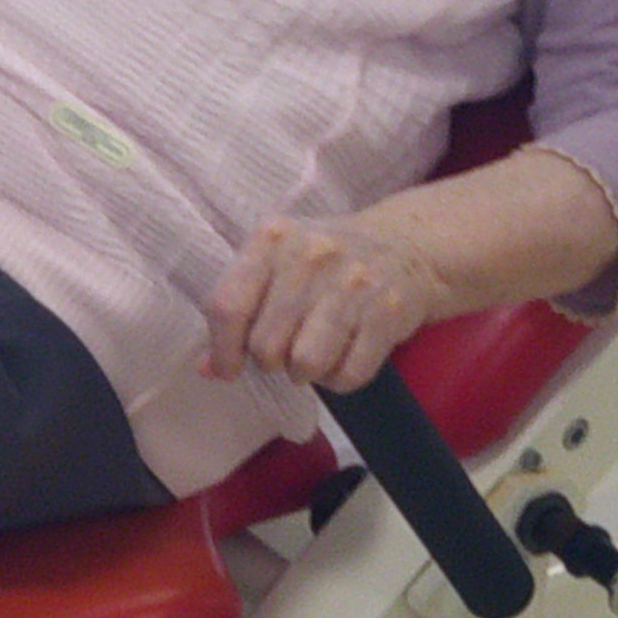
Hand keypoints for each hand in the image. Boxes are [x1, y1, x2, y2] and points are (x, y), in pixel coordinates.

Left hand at [202, 210, 452, 394]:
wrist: (409, 244)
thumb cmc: (327, 259)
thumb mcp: (277, 262)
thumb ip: (239, 306)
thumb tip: (208, 368)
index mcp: (273, 238)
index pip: (228, 306)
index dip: (222, 349)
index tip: (228, 368)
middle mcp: (311, 255)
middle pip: (265, 346)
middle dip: (271, 361)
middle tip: (286, 348)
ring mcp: (353, 283)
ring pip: (305, 364)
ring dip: (305, 373)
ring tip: (313, 354)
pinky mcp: (388, 312)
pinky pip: (349, 374)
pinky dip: (340, 379)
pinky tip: (343, 357)